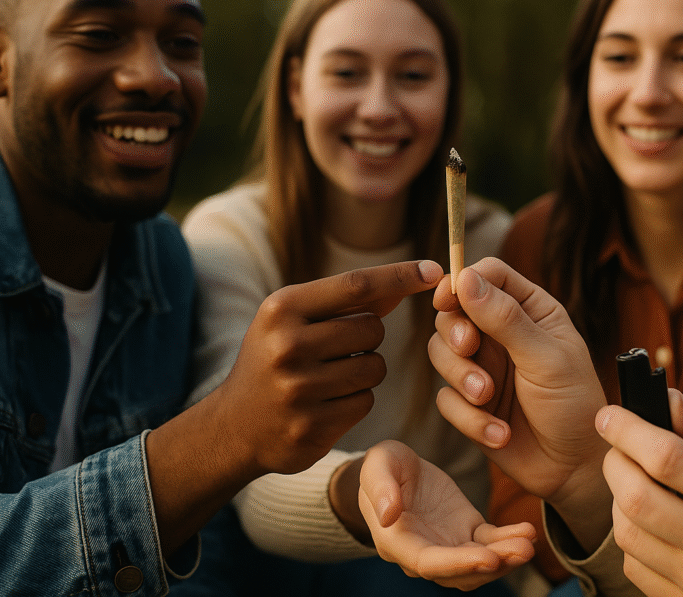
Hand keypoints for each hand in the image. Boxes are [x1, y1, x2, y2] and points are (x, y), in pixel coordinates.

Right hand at [208, 260, 443, 479]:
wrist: (233, 425)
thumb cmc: (275, 357)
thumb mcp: (296, 318)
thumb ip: (350, 299)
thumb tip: (417, 275)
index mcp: (282, 309)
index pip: (356, 285)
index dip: (400, 276)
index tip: (434, 270)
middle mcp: (287, 346)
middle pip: (373, 330)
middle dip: (369, 337)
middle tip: (339, 348)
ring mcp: (298, 390)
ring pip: (375, 369)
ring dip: (365, 371)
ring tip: (330, 376)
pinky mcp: (311, 428)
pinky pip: (365, 402)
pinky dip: (356, 400)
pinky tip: (326, 403)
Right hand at [359, 440, 535, 589]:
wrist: (397, 468)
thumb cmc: (383, 467)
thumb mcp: (378, 465)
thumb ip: (381, 488)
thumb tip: (388, 515)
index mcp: (398, 542)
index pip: (429, 563)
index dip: (459, 564)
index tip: (489, 558)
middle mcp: (424, 553)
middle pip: (459, 572)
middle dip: (493, 565)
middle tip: (523, 551)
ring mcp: (448, 545)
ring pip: (479, 563)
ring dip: (506, 558)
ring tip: (529, 542)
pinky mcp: (467, 531)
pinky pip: (490, 541)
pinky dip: (509, 539)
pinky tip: (528, 531)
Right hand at [429, 258, 610, 551]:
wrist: (574, 470)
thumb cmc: (574, 406)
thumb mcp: (546, 358)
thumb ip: (505, 319)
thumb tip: (466, 278)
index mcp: (531, 310)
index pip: (487, 275)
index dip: (463, 280)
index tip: (446, 298)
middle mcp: (502, 333)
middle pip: (454, 311)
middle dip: (455, 331)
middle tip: (469, 348)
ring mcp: (484, 367)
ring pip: (442, 353)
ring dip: (461, 377)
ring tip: (488, 398)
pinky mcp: (470, 403)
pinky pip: (446, 399)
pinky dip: (469, 418)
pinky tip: (499, 433)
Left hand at [596, 390, 682, 596]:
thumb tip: (666, 400)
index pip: (668, 458)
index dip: (628, 430)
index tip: (609, 415)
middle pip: (637, 496)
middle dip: (615, 461)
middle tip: (619, 446)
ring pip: (627, 533)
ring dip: (619, 499)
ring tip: (638, 483)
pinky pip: (634, 565)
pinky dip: (632, 536)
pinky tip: (651, 522)